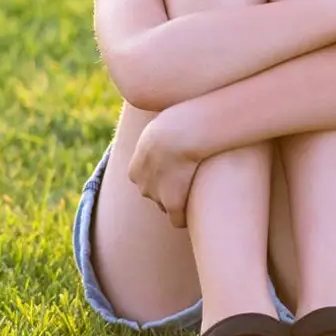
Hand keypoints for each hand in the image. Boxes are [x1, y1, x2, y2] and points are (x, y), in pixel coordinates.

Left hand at [127, 110, 201, 228]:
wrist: (180, 133)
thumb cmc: (175, 123)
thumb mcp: (161, 124)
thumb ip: (162, 131)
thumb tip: (158, 114)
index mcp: (136, 169)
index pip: (148, 182)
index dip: (165, 177)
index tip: (180, 170)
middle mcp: (142, 185)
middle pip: (156, 196)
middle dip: (170, 191)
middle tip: (191, 180)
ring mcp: (156, 196)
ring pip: (167, 207)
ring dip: (180, 201)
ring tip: (197, 191)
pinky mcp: (173, 203)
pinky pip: (177, 220)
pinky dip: (185, 217)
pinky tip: (199, 211)